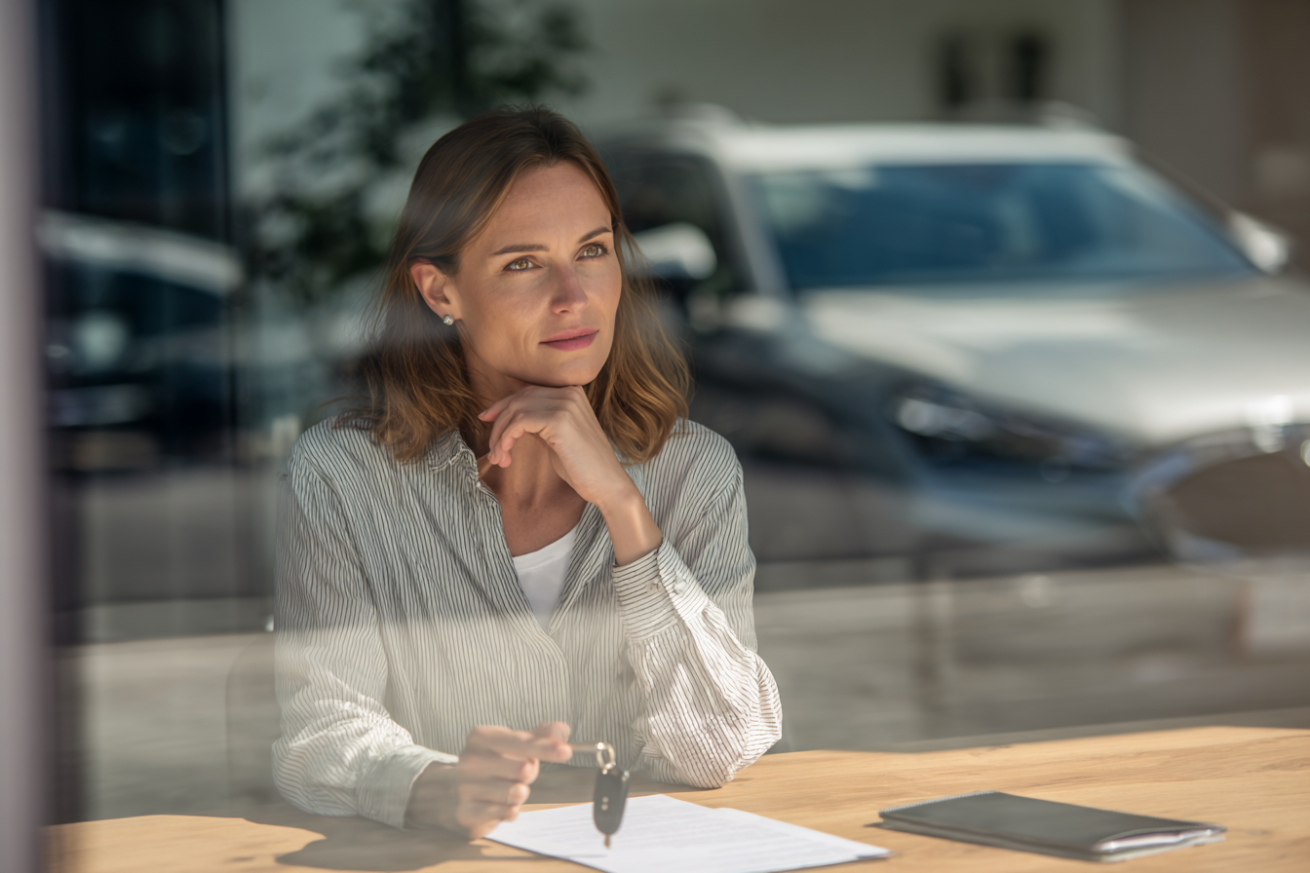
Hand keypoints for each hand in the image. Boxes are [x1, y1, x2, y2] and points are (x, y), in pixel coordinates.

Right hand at [407, 722, 571, 837]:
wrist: (452, 792)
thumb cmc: (491, 765)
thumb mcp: (514, 745)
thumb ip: (540, 736)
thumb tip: (562, 730)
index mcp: (481, 737)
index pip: (521, 742)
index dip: (546, 747)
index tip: (565, 751)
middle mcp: (469, 759)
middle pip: (521, 769)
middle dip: (529, 774)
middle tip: (521, 774)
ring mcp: (464, 787)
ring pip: (515, 792)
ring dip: (521, 793)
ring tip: (512, 789)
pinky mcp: (465, 812)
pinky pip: (504, 812)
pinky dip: (512, 811)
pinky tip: (507, 805)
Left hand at [478, 386, 662, 564]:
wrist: (607, 484)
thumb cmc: (581, 466)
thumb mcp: (555, 436)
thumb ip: (538, 421)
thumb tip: (507, 415)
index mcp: (570, 392)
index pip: (527, 391)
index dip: (502, 404)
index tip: (485, 418)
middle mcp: (569, 392)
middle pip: (518, 398)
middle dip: (498, 421)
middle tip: (493, 448)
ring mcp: (565, 404)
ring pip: (515, 410)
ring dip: (500, 436)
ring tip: (499, 458)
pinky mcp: (559, 420)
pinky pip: (519, 423)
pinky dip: (506, 439)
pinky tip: (506, 457)